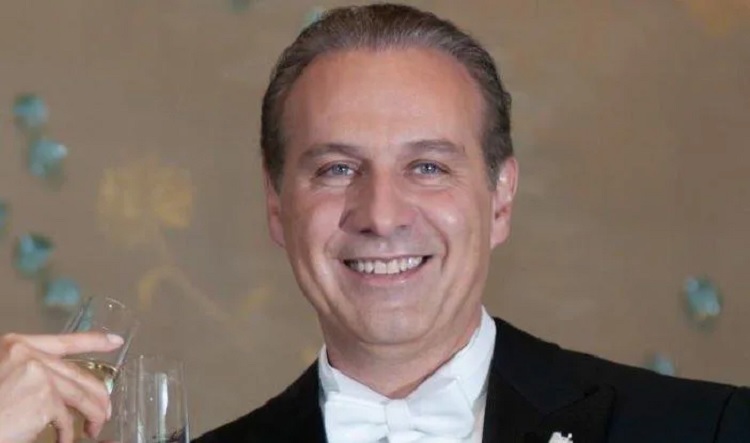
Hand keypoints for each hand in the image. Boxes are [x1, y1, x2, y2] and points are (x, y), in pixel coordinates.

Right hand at [0, 332, 123, 442]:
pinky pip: (66, 418)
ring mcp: (38, 375)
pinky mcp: (43, 398)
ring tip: (93, 429)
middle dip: (97, 395)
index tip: (115, 342)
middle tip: (104, 412)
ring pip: (80, 396)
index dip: (94, 341)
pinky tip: (64, 440)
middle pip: (78, 374)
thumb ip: (32, 373)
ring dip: (92, 415)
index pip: (65, 341)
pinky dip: (68, 433)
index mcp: (17, 345)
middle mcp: (29, 355)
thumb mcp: (5, 377)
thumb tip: (66, 385)